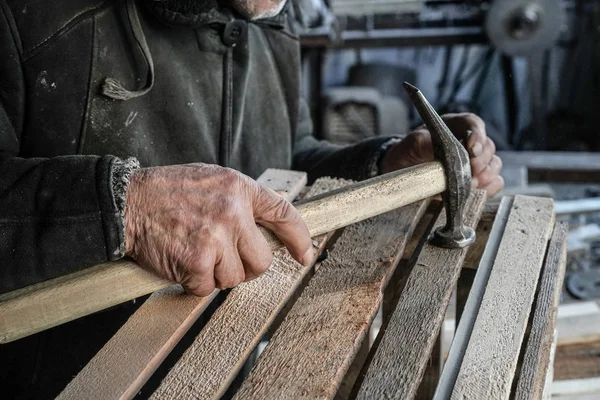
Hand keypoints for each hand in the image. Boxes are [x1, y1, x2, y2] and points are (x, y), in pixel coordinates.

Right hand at [124, 164, 313, 296]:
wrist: (127, 202)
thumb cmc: (166, 191)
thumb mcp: (211, 179)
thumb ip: (240, 198)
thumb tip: (269, 217)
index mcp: (239, 188)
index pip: (283, 213)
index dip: (299, 237)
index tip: (304, 254)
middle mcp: (233, 212)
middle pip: (262, 261)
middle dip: (245, 267)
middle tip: (223, 259)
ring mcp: (216, 238)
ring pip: (235, 278)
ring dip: (216, 274)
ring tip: (195, 253)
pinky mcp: (197, 261)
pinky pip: (207, 287)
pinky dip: (193, 282)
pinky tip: (180, 261)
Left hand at [380, 113, 503, 196]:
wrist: (401, 173)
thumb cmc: (407, 154)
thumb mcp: (411, 144)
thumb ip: (425, 142)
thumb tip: (441, 148)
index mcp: (454, 127)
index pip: (473, 124)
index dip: (477, 135)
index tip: (472, 149)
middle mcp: (468, 143)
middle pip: (488, 146)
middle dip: (481, 161)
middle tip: (470, 171)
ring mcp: (474, 162)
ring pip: (494, 165)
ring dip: (485, 176)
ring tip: (469, 185)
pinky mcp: (476, 181)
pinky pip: (493, 183)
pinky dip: (488, 189)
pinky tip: (474, 192)